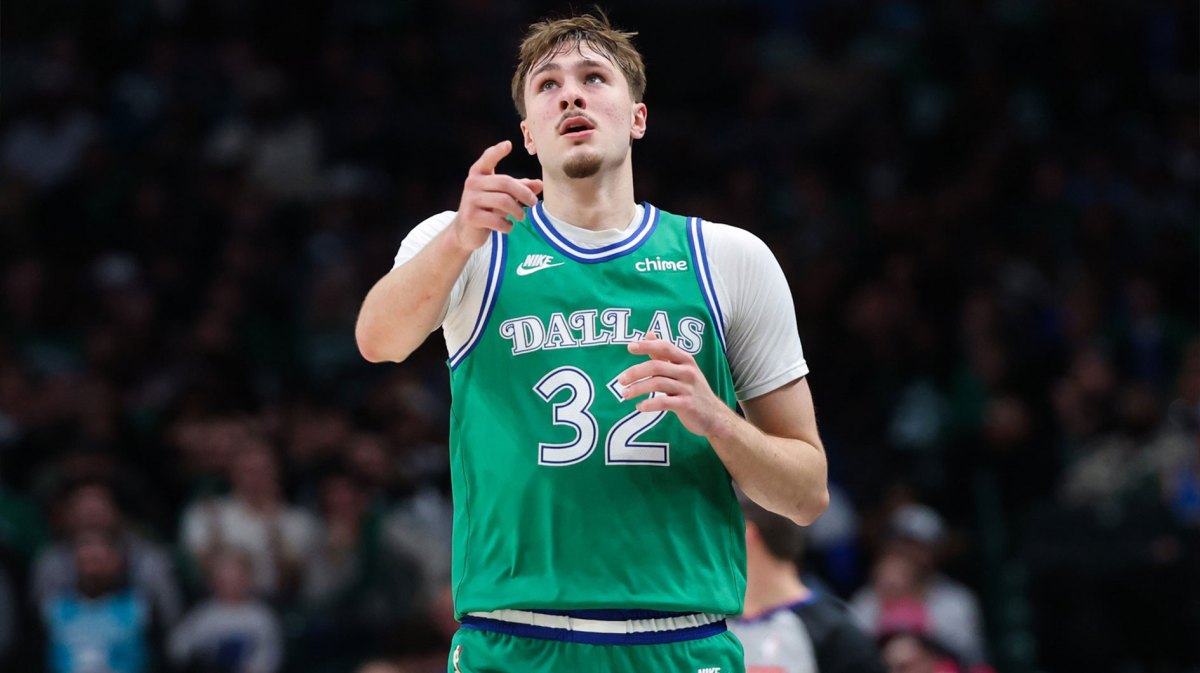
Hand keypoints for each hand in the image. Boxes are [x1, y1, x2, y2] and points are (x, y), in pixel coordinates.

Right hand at [450, 140, 543, 251]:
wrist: (466, 231)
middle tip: (533, 203)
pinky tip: (508, 227)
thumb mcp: (502, 195)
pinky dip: (507, 225)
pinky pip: (496, 219)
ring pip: (503, 201)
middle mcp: (472, 183)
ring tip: (521, 216)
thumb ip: (520, 188)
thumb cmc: (487, 209)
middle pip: (505, 182)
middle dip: (524, 193)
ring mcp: (470, 200)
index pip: (487, 159)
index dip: (497, 152)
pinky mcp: (471, 217)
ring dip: (518, 211)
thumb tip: (540, 184)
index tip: (508, 145)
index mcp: (479, 173)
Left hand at [617, 332, 734, 438]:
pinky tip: (639, 407)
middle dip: (635, 372)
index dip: (647, 345)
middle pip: (656, 366)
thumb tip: (648, 334)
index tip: (630, 347)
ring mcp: (688, 388)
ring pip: (657, 384)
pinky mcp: (686, 405)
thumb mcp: (682, 369)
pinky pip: (664, 402)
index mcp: (686, 360)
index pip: (665, 347)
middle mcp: (688, 371)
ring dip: (637, 389)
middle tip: (621, 380)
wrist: (714, 416)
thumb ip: (664, 354)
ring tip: (625, 394)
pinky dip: (649, 404)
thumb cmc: (693, 390)